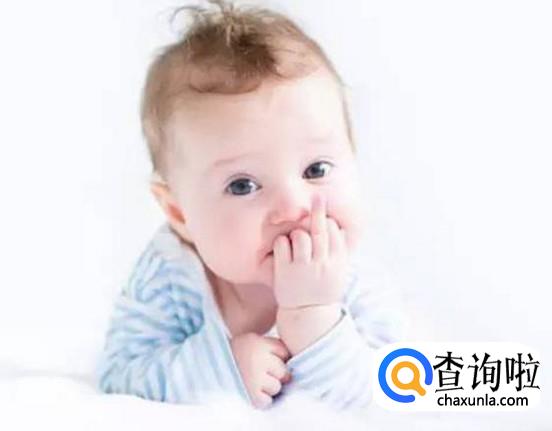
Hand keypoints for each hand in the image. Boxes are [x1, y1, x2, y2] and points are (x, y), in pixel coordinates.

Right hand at [230, 332, 291, 408]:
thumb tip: (296, 360)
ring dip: (269, 388)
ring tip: (254, 381)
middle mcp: (257, 360)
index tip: (268, 358)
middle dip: (276, 374)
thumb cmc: (237, 354)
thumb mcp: (253, 341)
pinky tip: (253, 391)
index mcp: (258, 343)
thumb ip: (273, 346)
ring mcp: (253, 378)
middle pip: (284, 372)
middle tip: (260, 371)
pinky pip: (267, 401)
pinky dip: (262, 399)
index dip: (279, 357)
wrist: (208, 366)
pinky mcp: (250, 395)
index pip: (285, 353)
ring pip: (277, 388)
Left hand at [272, 194, 348, 308]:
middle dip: (320, 210)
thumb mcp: (339, 271)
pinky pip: (282, 244)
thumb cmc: (323, 289)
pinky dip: (281, 243)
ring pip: (299, 235)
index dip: (328, 223)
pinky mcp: (284, 271)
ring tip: (296, 245)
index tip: (324, 219)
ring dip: (296, 234)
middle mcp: (321, 264)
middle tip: (318, 197)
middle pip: (320, 229)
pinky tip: (284, 249)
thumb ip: (337, 251)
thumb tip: (336, 227)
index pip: (334, 233)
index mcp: (337, 263)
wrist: (308, 315)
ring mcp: (302, 267)